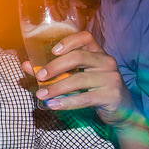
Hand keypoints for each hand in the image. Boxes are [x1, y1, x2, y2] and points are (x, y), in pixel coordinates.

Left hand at [20, 30, 136, 124]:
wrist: (122, 111)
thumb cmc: (94, 89)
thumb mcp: (75, 77)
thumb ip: (53, 70)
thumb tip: (26, 65)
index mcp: (97, 53)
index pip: (85, 37)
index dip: (68, 41)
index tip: (52, 51)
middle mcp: (106, 62)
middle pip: (78, 57)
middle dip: (55, 67)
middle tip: (39, 77)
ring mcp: (111, 78)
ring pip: (79, 79)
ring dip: (56, 88)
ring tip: (41, 95)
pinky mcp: (111, 96)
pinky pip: (85, 98)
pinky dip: (66, 102)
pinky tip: (53, 105)